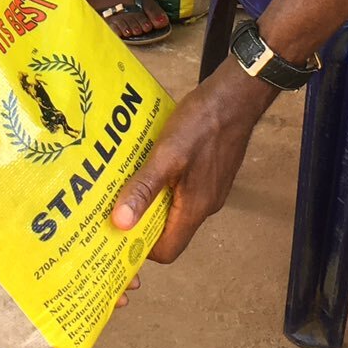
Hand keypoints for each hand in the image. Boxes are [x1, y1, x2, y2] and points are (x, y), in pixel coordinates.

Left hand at [110, 65, 276, 262]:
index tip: (116, 232)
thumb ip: (145, 188)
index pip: (167, 251)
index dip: (141, 247)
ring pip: (174, 208)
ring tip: (126, 183)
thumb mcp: (167, 154)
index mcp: (195, 208)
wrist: (235, 96)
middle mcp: (204, 206)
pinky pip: (182, 190)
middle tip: (112, 204)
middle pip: (169, 231)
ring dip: (151, 200)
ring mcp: (209, 190)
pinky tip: (148, 164)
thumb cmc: (203, 123)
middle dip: (141, 222)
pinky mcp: (209, 174)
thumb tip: (120, 223)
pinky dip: (164, 184)